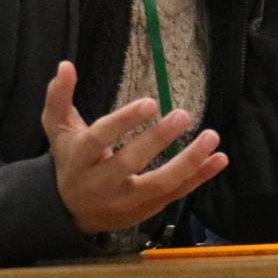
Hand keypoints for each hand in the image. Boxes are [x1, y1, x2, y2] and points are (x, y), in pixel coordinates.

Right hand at [41, 61, 227, 233]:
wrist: (71, 212)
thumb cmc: (71, 161)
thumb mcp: (58, 130)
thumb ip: (59, 97)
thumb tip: (65, 65)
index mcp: (79, 159)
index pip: (99, 139)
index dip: (124, 121)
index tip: (150, 102)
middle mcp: (101, 182)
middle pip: (130, 162)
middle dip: (158, 139)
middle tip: (183, 114)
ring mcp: (126, 199)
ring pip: (159, 184)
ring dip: (189, 162)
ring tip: (211, 137)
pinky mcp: (146, 209)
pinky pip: (176, 193)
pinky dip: (199, 177)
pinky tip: (219, 158)